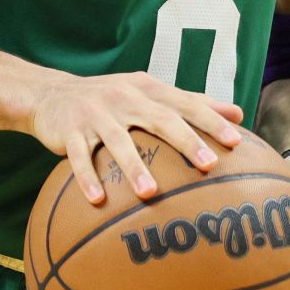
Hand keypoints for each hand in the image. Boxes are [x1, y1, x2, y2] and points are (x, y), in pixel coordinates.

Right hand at [29, 71, 243, 204]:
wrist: (51, 94)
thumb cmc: (112, 99)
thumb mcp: (149, 93)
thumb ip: (191, 102)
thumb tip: (237, 113)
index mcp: (147, 88)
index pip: (185, 103)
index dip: (211, 120)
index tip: (235, 142)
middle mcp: (123, 97)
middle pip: (159, 118)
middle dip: (185, 141)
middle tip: (208, 165)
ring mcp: (95, 113)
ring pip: (118, 140)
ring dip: (134, 167)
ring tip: (150, 194)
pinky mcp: (69, 131)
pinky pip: (79, 156)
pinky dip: (86, 178)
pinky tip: (98, 200)